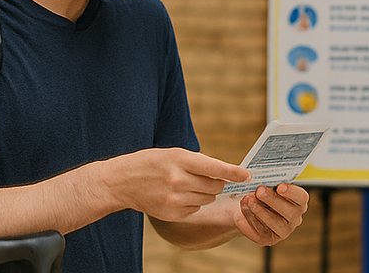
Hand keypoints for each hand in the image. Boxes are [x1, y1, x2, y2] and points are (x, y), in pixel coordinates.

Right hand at [101, 148, 250, 222]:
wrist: (121, 182)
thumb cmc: (149, 163)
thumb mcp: (171, 154)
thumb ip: (197, 162)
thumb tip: (224, 174)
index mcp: (179, 159)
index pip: (215, 168)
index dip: (234, 172)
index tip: (247, 175)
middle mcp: (178, 180)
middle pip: (215, 186)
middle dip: (216, 182)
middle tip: (205, 177)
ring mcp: (175, 199)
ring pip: (207, 198)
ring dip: (204, 192)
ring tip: (185, 184)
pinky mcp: (172, 214)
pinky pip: (196, 208)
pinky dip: (193, 202)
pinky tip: (177, 195)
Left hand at [232, 182, 309, 245]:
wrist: (243, 205)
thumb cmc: (258, 190)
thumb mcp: (264, 182)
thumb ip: (267, 180)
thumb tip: (261, 176)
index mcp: (297, 201)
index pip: (301, 197)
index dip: (292, 192)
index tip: (280, 186)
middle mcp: (293, 217)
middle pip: (289, 211)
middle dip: (273, 200)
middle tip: (259, 190)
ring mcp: (282, 230)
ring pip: (275, 223)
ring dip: (260, 211)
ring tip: (247, 200)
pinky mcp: (268, 239)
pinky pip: (259, 232)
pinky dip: (249, 221)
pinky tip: (240, 214)